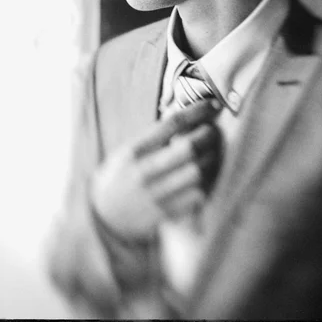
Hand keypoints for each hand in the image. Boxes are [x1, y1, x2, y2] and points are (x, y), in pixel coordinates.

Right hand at [90, 100, 219, 240]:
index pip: (172, 125)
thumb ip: (154, 136)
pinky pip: (198, 194)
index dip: (197, 112)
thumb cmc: (120, 176)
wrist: (105, 216)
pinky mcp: (167, 213)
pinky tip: (209, 172)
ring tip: (215, 149)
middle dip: (209, 134)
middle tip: (215, 129)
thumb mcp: (127, 150)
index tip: (212, 105)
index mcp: (134, 151)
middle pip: (189, 148)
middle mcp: (145, 172)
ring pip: (198, 172)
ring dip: (213, 158)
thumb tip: (188, 115)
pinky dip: (208, 181)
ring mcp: (156, 195)